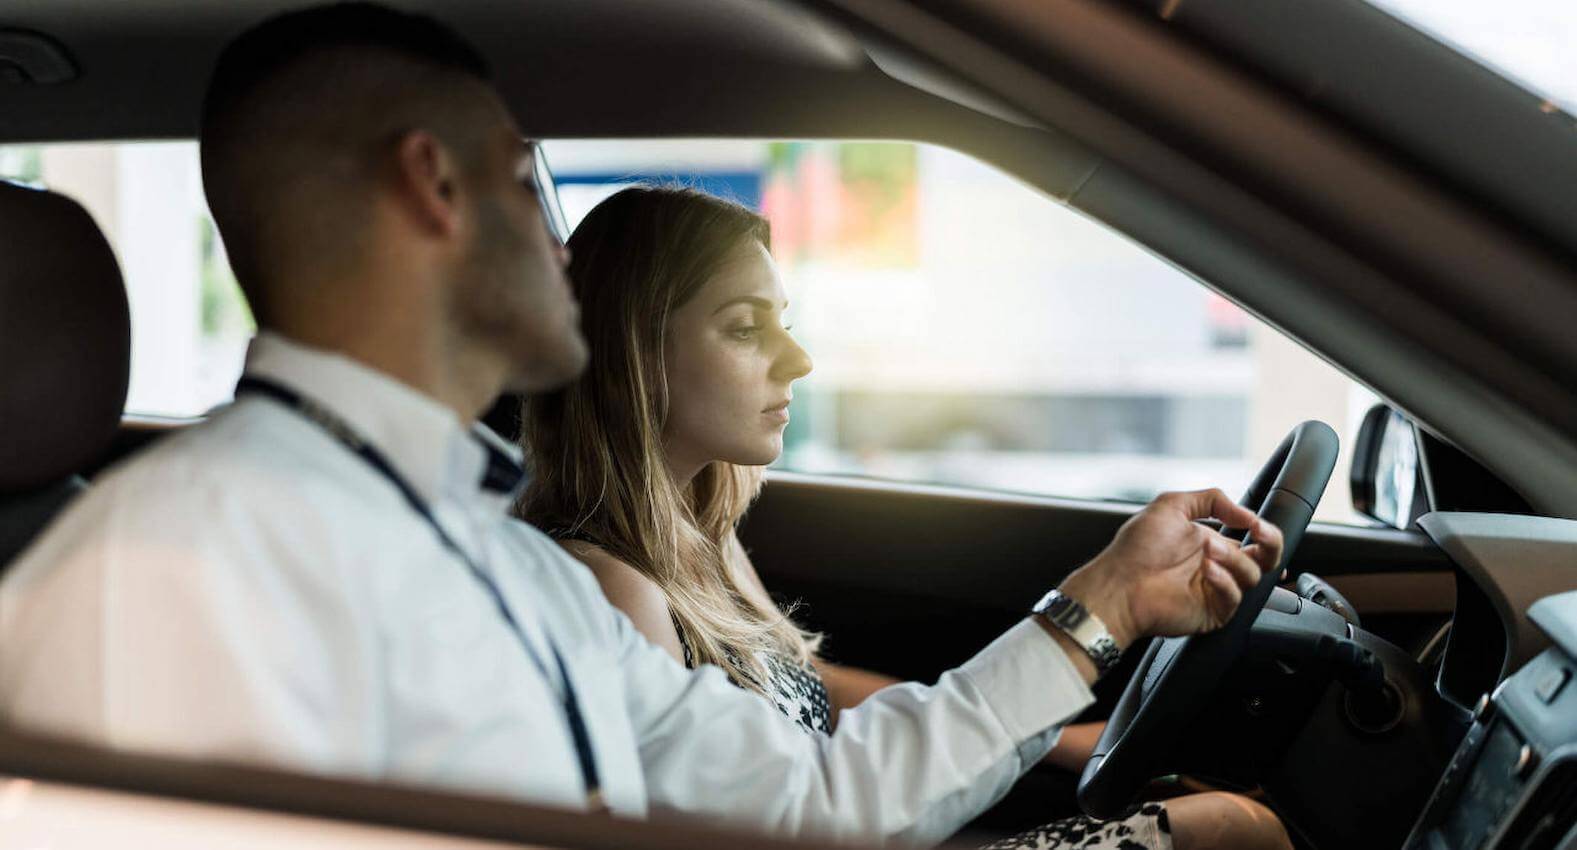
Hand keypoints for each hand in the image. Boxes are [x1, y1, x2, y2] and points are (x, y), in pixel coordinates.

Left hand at [1057, 489, 1282, 647]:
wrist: (1119, 584)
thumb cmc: (1136, 547)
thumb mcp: (1172, 505)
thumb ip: (1211, 499)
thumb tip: (1245, 512)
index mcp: (1212, 543)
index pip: (1254, 539)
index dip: (1264, 530)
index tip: (1257, 523)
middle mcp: (1218, 567)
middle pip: (1266, 560)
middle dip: (1271, 544)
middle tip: (1260, 534)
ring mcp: (1217, 591)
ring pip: (1252, 576)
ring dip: (1233, 559)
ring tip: (1206, 551)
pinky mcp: (1214, 613)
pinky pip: (1235, 598)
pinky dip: (1225, 582)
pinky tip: (1207, 571)